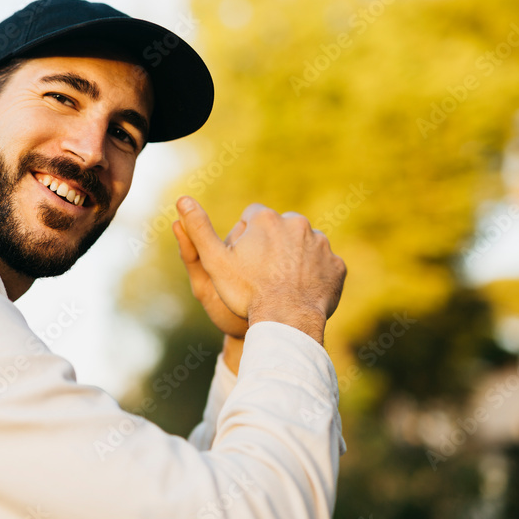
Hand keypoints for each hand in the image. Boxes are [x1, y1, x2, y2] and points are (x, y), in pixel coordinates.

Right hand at [174, 197, 345, 344]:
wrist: (287, 320)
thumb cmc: (246, 292)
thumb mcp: (214, 261)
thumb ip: (198, 229)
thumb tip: (182, 199)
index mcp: (266, 219)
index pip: (252, 217)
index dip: (244, 238)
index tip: (242, 260)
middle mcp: (297, 224)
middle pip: (280, 229)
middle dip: (272, 245)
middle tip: (262, 274)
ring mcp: (321, 244)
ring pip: (303, 246)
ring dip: (294, 259)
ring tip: (282, 284)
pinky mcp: (337, 265)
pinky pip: (324, 266)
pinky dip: (315, 275)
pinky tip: (302, 292)